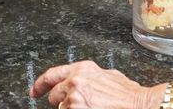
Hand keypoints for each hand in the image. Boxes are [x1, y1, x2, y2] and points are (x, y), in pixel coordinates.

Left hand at [30, 60, 159, 108]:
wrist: (138, 104)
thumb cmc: (127, 94)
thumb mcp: (107, 75)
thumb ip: (90, 76)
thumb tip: (82, 81)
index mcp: (82, 68)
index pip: (52, 74)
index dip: (40, 84)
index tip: (35, 91)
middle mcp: (75, 81)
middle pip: (54, 95)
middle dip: (60, 102)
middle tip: (73, 105)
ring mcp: (74, 99)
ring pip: (62, 108)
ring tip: (90, 107)